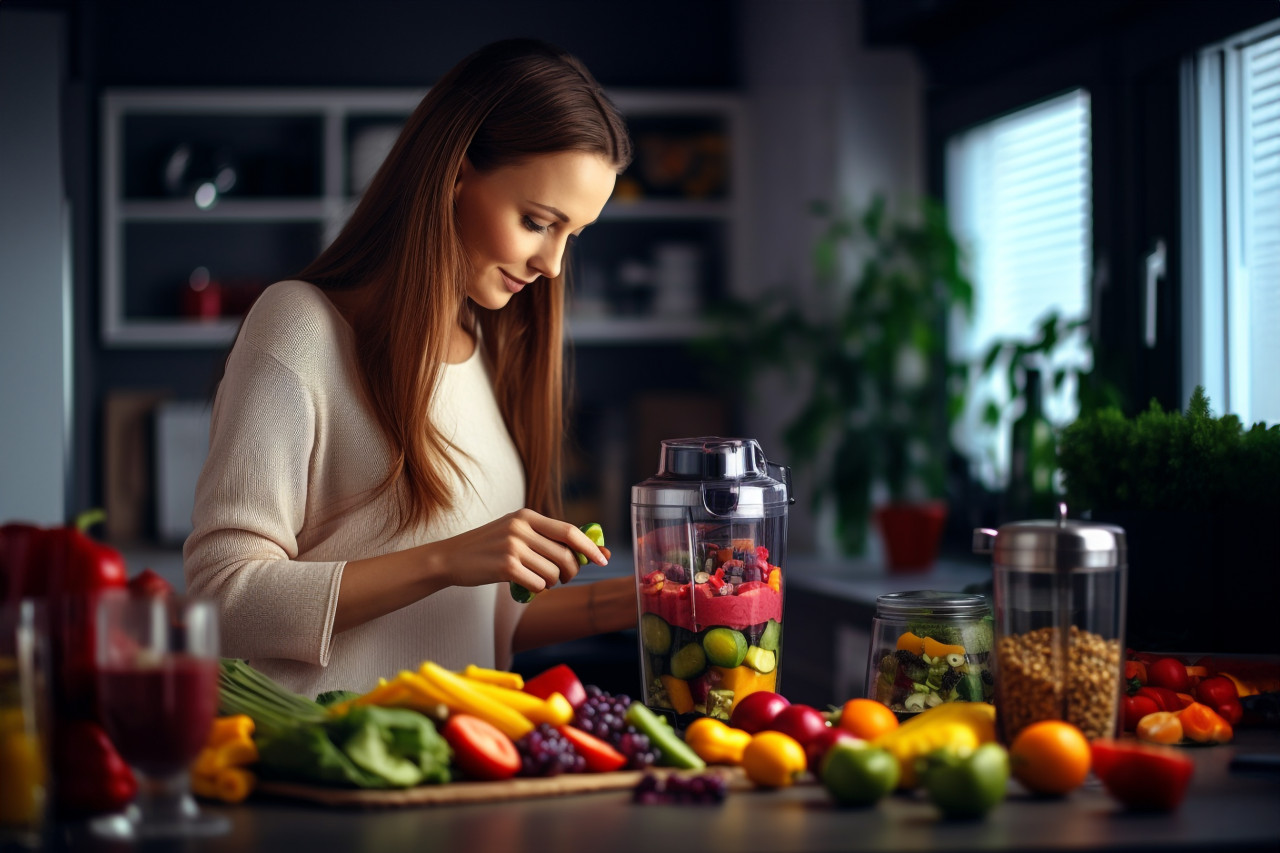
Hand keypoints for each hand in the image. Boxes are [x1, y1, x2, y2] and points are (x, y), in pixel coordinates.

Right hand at [436, 509, 608, 592]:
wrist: (451, 557)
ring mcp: (512, 547)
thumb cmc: (490, 547)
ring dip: (551, 583)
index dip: (589, 548)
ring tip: (537, 579)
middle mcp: (521, 528)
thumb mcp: (517, 532)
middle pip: (565, 556)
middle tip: (564, 578)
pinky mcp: (505, 567)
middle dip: (571, 572)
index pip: (569, 531)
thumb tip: (596, 551)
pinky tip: (525, 584)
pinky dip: (537, 589)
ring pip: (553, 573)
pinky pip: (538, 585)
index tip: (603, 559)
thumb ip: (550, 539)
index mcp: (527, 516)